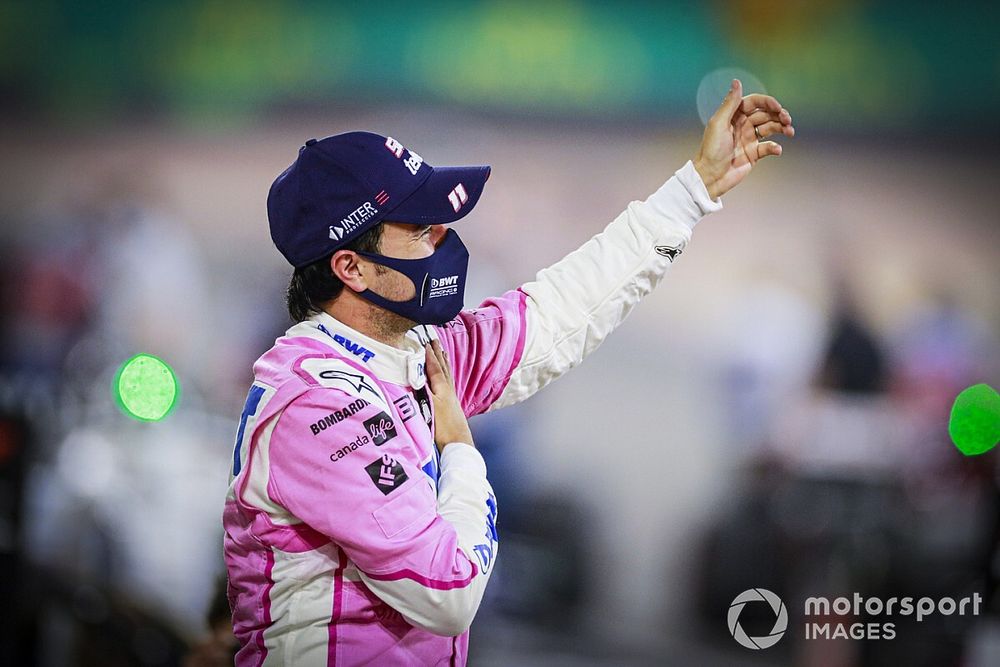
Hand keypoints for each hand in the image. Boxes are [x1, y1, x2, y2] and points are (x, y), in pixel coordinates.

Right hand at [425, 340, 473, 452]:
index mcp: (442, 387)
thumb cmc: (442, 427)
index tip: (425, 342)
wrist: (457, 443)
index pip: (434, 367)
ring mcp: (451, 397)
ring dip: (443, 362)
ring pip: (447, 374)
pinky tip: (445, 377)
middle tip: (434, 340)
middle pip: (442, 367)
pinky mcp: (452, 405)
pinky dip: (446, 374)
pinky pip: (448, 382)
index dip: (429, 355)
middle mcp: (448, 389)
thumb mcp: (429, 406)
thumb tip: (414, 375)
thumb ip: (422, 389)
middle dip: (438, 353)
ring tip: (442, 352)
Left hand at [693, 79, 794, 198]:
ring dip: (782, 128)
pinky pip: (768, 147)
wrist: (710, 176)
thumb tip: (737, 82)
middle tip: (787, 119)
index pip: (755, 103)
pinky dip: (775, 147)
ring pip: (771, 128)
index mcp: (734, 116)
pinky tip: (776, 150)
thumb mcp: (718, 123)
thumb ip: (730, 103)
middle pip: (766, 114)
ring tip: (790, 131)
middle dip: (779, 115)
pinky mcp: (753, 154)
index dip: (768, 102)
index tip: (778, 107)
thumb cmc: (711, 150)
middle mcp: (743, 125)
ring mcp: (749, 139)